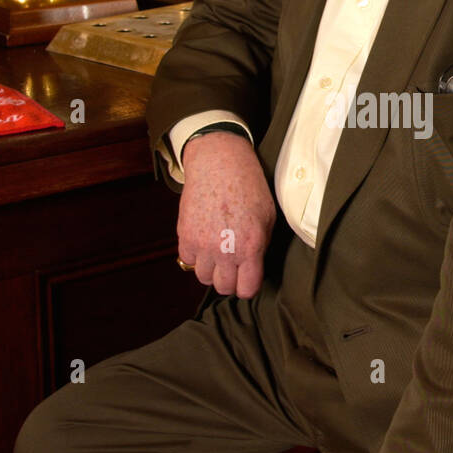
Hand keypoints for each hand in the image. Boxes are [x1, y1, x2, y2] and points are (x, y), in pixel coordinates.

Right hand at [177, 131, 276, 297]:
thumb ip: (261, 246)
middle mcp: (225, 250)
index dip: (248, 286)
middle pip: (223, 287)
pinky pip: (188, 260)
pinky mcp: (185, 235)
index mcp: (250, 247)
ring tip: (218, 252)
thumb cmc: (248, 186)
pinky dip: (195, 255)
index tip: (247, 279)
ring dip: (211, 269)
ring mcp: (202, 244)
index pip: (247, 289)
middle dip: (230, 280)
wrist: (219, 163)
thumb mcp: (267, 217)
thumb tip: (254, 267)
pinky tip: (204, 240)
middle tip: (233, 266)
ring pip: (203, 277)